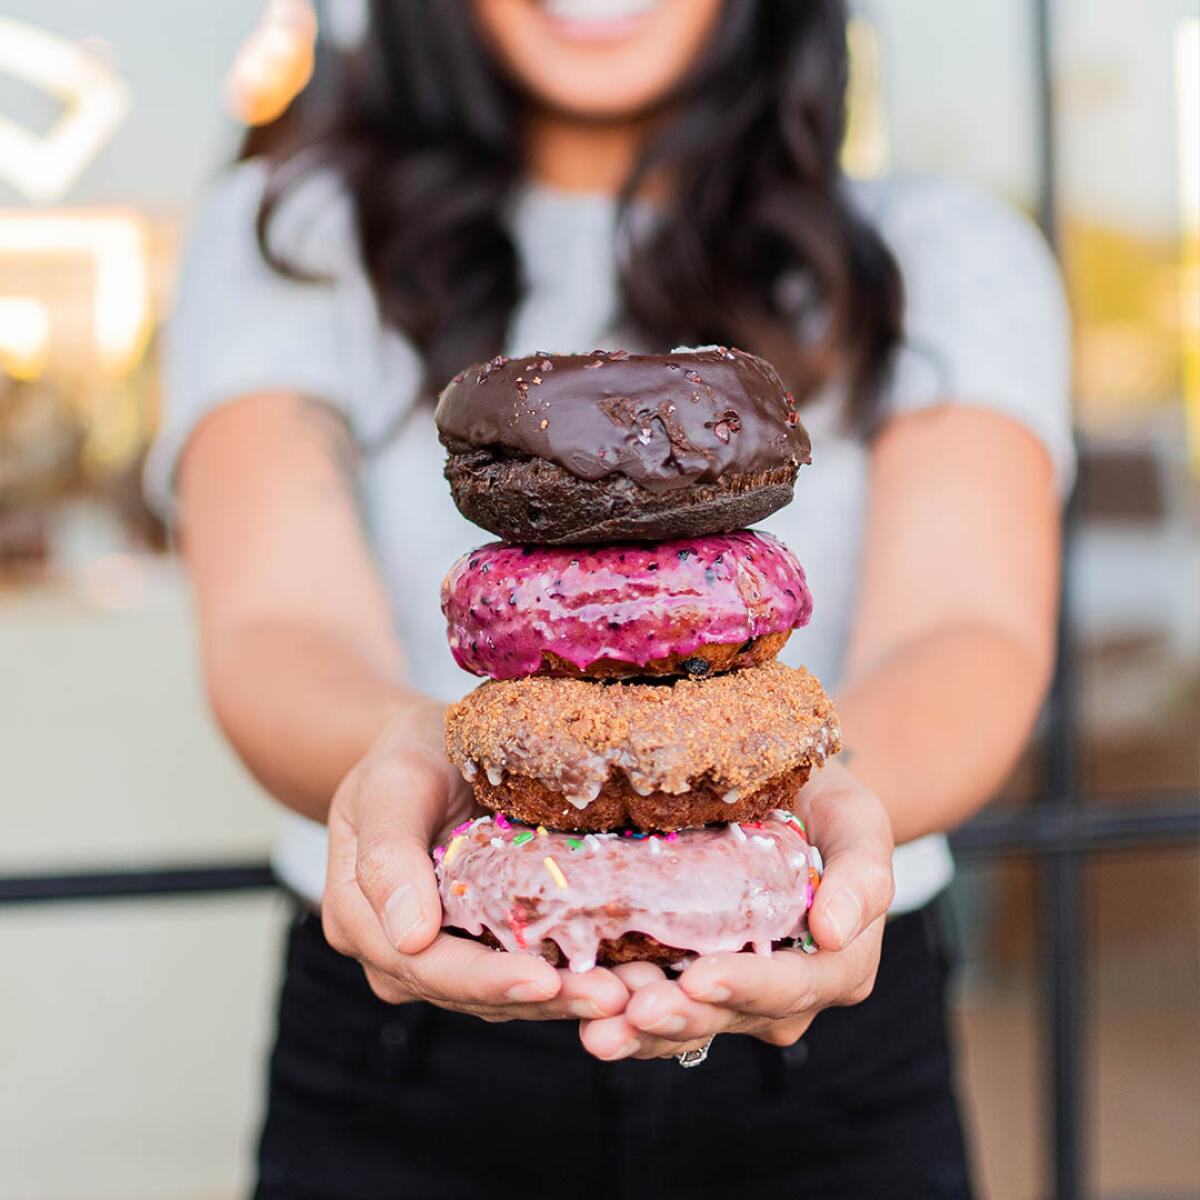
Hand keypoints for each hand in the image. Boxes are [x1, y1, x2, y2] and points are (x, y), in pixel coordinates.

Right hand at [321, 700, 628, 1021]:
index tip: (544, 980)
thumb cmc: (405, 758)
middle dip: (543, 999)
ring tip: (628, 995)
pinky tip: (622, 975)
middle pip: (473, 994)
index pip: (428, 967)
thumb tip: (410, 937)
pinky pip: (526, 970)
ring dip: (567, 998)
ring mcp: (443, 954)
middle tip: (612, 998)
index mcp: (361, 920)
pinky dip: (571, 976)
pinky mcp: (485, 944)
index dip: (487, 981)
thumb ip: (389, 856)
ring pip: (505, 995)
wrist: (426, 748)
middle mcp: (399, 952)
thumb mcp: (391, 786)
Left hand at [578, 760, 894, 1059]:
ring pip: (686, 1021)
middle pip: (730, 1015)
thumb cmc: (825, 802)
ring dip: (640, 1027)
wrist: (783, 793)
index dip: (749, 986)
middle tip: (633, 1011)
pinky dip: (619, 1008)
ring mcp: (730, 992)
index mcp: (836, 965)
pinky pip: (653, 1003)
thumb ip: (862, 874)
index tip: (702, 978)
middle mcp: (782, 993)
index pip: (795, 986)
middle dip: (680, 1016)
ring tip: (598, 1025)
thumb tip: (836, 933)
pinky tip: (581, 1002)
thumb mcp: (857, 819)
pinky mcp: (684, 978)